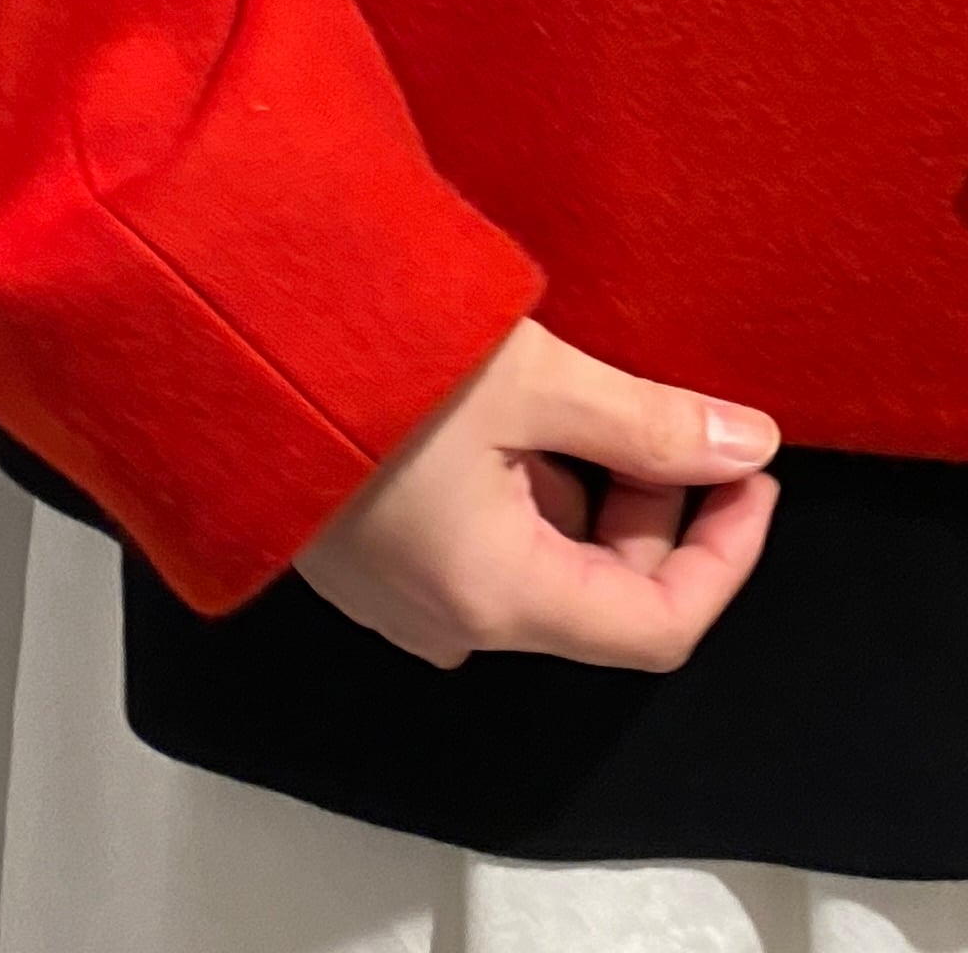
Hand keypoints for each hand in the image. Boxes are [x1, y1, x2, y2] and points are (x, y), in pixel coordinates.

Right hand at [294, 317, 781, 670]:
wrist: (217, 340)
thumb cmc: (365, 363)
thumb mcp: (531, 381)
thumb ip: (650, 424)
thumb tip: (748, 444)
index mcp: (498, 598)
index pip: (660, 627)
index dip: (727, 552)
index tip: (750, 472)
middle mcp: (449, 622)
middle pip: (602, 598)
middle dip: (655, 510)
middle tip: (669, 412)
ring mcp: (400, 598)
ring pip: (543, 570)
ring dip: (590, 495)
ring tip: (584, 395)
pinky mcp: (367, 560)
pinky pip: (482, 551)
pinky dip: (528, 495)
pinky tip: (515, 415)